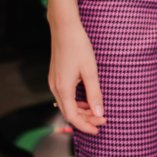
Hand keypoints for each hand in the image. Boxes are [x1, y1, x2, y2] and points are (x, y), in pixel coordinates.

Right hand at [46, 0, 104, 133]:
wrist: (64, 28)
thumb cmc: (78, 46)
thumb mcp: (90, 71)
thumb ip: (95, 93)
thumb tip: (99, 112)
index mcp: (63, 89)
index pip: (73, 117)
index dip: (86, 126)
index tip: (99, 129)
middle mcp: (55, 88)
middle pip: (69, 113)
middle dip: (85, 119)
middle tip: (102, 120)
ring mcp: (54, 82)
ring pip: (67, 105)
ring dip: (82, 111)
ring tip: (97, 111)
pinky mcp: (56, 77)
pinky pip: (65, 96)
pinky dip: (76, 102)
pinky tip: (87, 100)